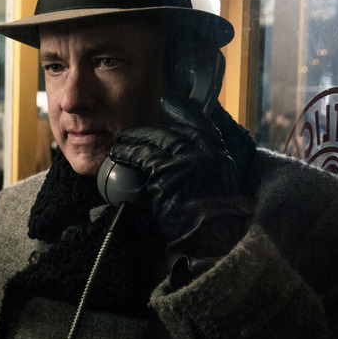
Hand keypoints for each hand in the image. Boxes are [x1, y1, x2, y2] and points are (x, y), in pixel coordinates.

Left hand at [108, 96, 252, 285]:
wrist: (209, 238)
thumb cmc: (209, 222)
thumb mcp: (214, 188)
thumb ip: (201, 168)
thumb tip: (181, 158)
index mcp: (219, 154)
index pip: (200, 122)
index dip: (183, 110)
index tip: (169, 100)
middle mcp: (206, 151)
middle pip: (173, 130)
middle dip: (149, 130)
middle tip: (132, 131)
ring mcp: (187, 158)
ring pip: (155, 139)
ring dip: (133, 140)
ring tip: (120, 144)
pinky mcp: (167, 170)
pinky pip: (141, 155)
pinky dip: (127, 153)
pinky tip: (118, 154)